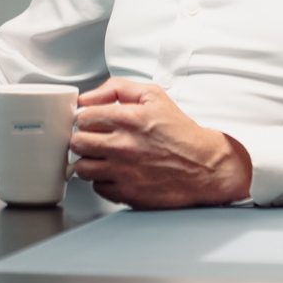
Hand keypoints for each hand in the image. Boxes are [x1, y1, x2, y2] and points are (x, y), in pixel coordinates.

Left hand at [69, 78, 251, 208]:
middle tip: (96, 139)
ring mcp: (124, 171)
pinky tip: (117, 172)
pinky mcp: (127, 193)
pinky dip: (103, 181)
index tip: (94, 122)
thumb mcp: (153, 96)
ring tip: (104, 157)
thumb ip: (116, 88)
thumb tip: (86, 98)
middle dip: (84, 139)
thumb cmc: (180, 132)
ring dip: (90, 161)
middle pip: (78, 142)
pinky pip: (98, 187)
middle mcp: (123, 145)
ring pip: (82, 167)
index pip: (83, 117)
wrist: (204, 166)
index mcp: (128, 118)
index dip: (87, 118)